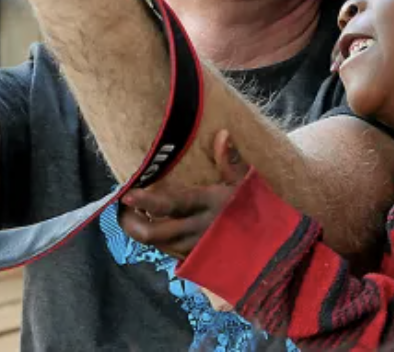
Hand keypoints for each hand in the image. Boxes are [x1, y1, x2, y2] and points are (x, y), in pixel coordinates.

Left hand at [120, 130, 247, 260]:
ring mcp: (195, 248)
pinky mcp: (195, 259)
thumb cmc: (256, 209)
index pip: (171, 205)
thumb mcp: (246, 183)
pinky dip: (155, 238)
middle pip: (154, 233)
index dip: (146, 201)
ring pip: (157, 244)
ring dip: (140, 229)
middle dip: (131, 222)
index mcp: (209, 205)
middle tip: (122, 205)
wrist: (270, 247)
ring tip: (132, 212)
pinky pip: (167, 251)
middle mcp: (197, 230)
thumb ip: (231, 161)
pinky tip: (152, 224)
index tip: (127, 194)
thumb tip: (222, 134)